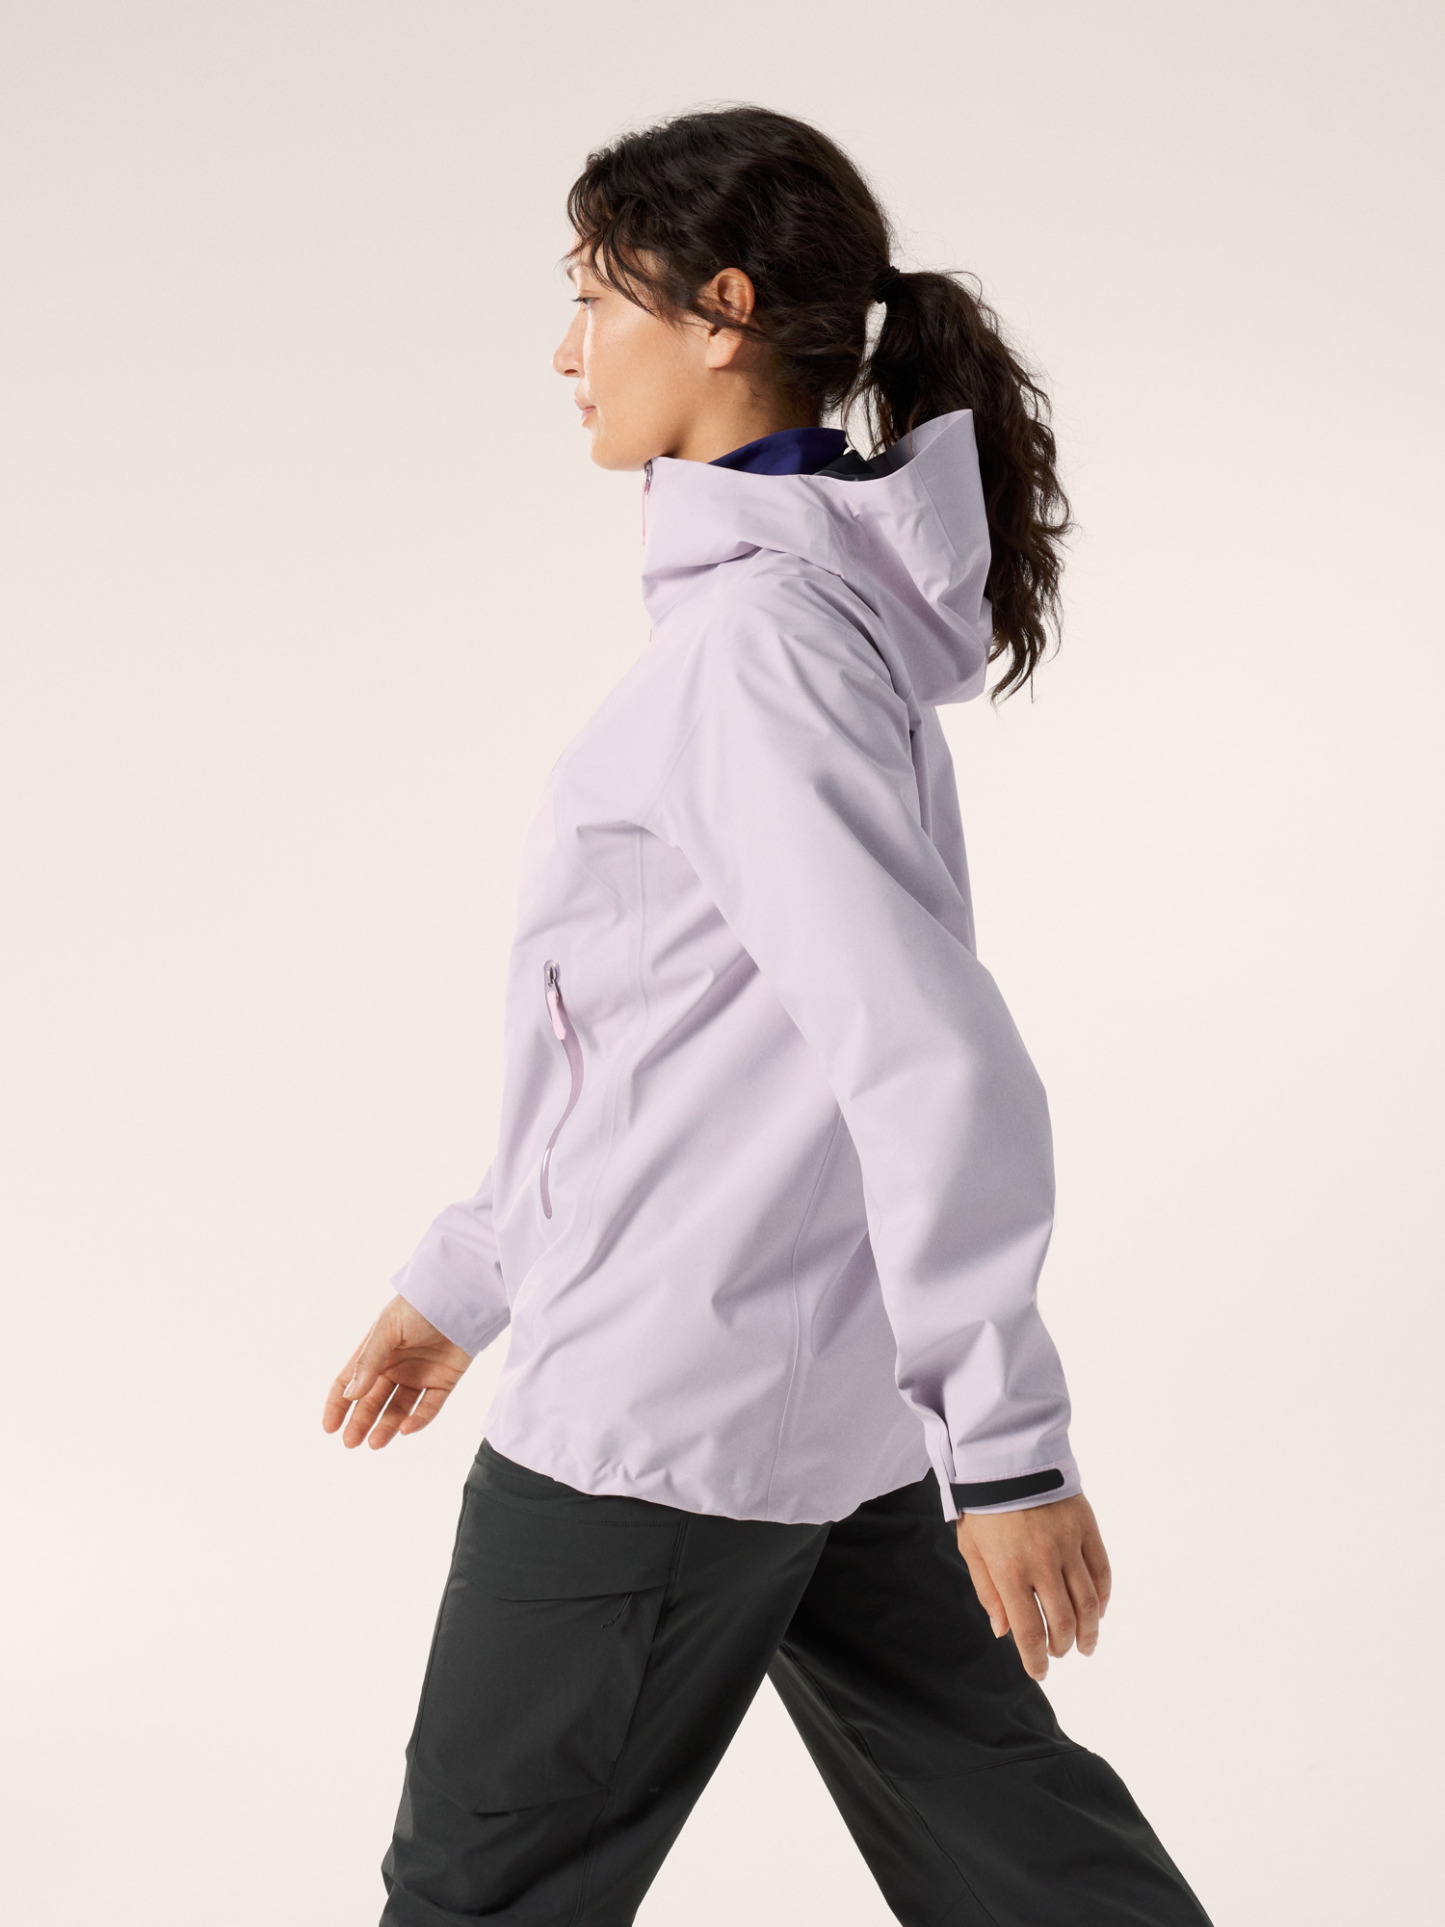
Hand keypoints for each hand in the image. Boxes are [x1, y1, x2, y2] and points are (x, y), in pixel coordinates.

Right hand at [321, 1294, 471, 1448]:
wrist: (460, 1296)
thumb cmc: (418, 1305)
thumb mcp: (386, 1329)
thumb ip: (368, 1362)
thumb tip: (350, 1395)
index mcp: (376, 1351)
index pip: (350, 1382)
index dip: (338, 1405)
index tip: (329, 1428)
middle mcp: (395, 1366)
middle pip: (373, 1400)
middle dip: (361, 1422)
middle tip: (351, 1442)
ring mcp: (419, 1375)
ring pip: (399, 1409)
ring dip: (386, 1426)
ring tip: (375, 1443)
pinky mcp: (443, 1381)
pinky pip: (429, 1407)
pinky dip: (417, 1420)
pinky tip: (405, 1428)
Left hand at [954, 1492, 1111, 1681]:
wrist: (1006, 1455)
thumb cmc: (982, 1504)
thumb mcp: (971, 1548)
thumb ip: (987, 1592)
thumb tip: (1003, 1631)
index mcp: (1009, 1570)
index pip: (1030, 1631)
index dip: (1037, 1659)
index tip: (1040, 1672)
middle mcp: (1042, 1562)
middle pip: (1063, 1621)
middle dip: (1062, 1646)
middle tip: (1060, 1653)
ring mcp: (1069, 1545)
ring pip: (1088, 1602)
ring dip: (1089, 1631)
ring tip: (1086, 1645)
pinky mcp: (1087, 1529)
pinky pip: (1102, 1573)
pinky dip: (1102, 1598)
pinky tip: (1097, 1611)